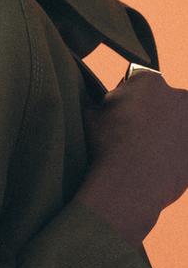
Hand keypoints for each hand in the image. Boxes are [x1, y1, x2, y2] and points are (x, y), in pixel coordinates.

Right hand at [74, 68, 187, 246]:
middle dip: (148, 115)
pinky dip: (172, 155)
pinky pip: (182, 149)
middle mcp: (179, 96)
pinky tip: (154, 169)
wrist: (128, 186)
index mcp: (149, 81)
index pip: (135, 83)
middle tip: (128, 139)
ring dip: (162, 135)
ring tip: (141, 157)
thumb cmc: (105, 147)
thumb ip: (95, 101)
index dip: (123, 101)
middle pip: (160, 102)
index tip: (115, 119)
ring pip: (174, 126)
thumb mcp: (88, 116)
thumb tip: (90, 97)